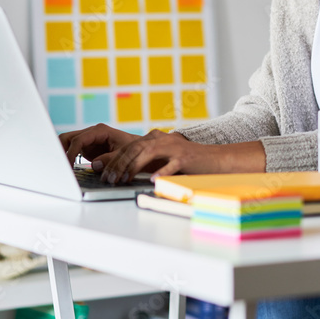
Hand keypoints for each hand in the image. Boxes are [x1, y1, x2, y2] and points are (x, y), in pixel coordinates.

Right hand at [59, 123, 140, 167]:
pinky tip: (66, 168)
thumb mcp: (125, 154)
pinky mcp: (87, 148)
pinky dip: (67, 157)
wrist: (138, 149)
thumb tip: (95, 164)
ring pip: (67, 143)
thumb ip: (111, 159)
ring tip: (59, 168)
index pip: (79, 139)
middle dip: (60, 150)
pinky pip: (72, 150)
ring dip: (61, 153)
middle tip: (57, 166)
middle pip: (68, 137)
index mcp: (100, 131)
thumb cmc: (134, 149)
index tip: (68, 165)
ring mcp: (88, 140)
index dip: (71, 152)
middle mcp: (91, 133)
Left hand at [93, 130, 211, 182]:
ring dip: (134, 167)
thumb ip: (145, 161)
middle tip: (109, 178)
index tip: (105, 173)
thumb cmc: (186, 162)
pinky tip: (153, 180)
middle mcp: (163, 139)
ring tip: (124, 179)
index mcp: (155, 138)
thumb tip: (121, 172)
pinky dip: (161, 172)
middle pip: (135, 148)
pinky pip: (171, 165)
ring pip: (148, 153)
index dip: (115, 159)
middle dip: (119, 164)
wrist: (214, 159)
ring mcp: (174, 147)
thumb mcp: (163, 159)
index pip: (129, 146)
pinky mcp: (186, 158)